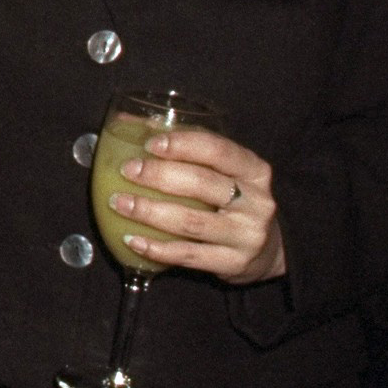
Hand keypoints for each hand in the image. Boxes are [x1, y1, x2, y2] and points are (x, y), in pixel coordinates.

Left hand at [107, 127, 284, 286]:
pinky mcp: (233, 264)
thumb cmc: (234, 201)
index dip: (183, 145)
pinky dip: (156, 248)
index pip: (219, 151)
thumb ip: (185, 149)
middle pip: (203, 184)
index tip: (150, 144)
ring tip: (120, 203)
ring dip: (150, 212)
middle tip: (127, 171)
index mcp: (254, 171)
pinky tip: (132, 240)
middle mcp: (256, 202)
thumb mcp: (222, 172)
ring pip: (192, 222)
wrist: (268, 250)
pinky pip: (188, 255)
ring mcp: (247, 236)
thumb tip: (127, 123)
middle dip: (159, 176)